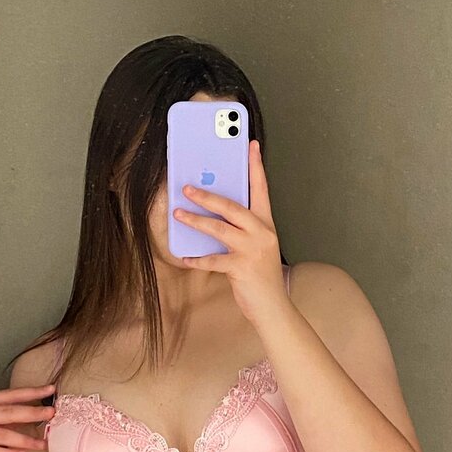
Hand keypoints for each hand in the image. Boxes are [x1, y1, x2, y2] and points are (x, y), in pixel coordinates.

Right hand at [0, 383, 56, 451]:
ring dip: (24, 439)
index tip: (50, 389)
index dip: (30, 392)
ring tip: (42, 444)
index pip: (9, 395)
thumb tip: (36, 413)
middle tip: (51, 413)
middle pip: (7, 412)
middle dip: (31, 412)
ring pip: (2, 435)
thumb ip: (4, 415)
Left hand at [173, 139, 287, 324]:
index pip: (261, 188)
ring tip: (178, 214)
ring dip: (196, 220)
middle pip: (232, 206)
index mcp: (266, 223)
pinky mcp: (241, 268)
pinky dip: (197, 258)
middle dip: (207, 195)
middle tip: (187, 187)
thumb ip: (241, 228)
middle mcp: (261, 232)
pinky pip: (213, 259)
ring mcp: (252, 250)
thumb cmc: (260, 274)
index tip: (251, 145)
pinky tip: (185, 257)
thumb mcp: (256, 245)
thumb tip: (213, 212)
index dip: (256, 166)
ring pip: (219, 228)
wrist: (272, 306)